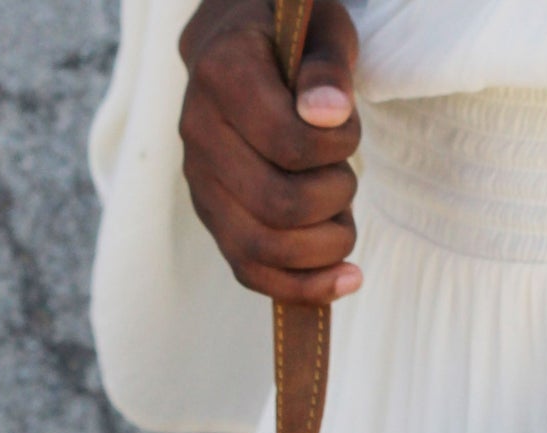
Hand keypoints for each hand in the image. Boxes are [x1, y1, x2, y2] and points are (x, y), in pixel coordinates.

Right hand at [179, 0, 360, 303]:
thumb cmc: (293, 40)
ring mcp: (201, 182)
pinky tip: (348, 278)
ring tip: (345, 220)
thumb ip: (328, 65)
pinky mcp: (215, 217)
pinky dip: (305, 288)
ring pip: (263, 248)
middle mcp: (198, 132)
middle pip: (279, 205)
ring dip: (326, 246)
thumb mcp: (322, 29)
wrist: (242, 48)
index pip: (290, 145)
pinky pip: (252, 272)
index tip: (347, 127)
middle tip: (347, 176)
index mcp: (222, 75)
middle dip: (335, 201)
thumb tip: (327, 114)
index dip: (338, 148)